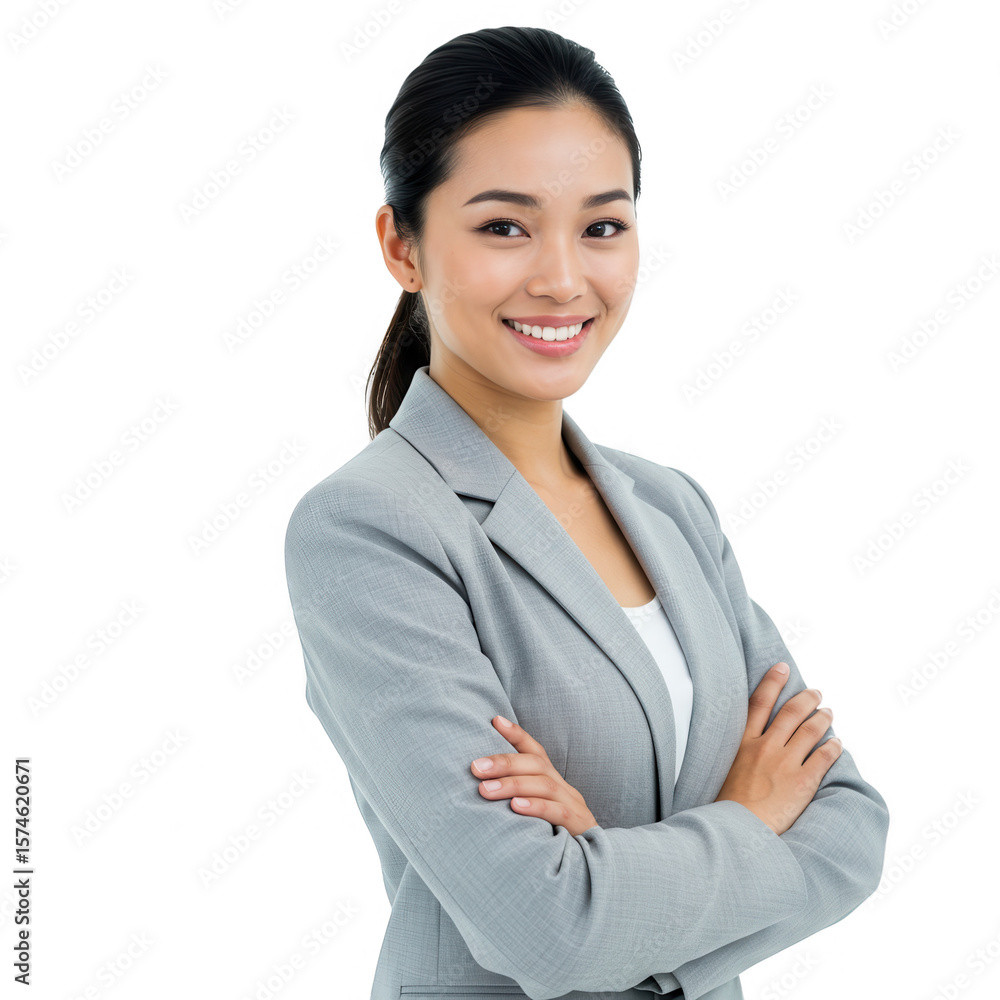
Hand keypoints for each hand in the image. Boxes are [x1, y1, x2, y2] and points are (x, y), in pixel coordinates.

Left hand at [470, 715, 598, 836]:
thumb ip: (517, 796)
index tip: (494, 720)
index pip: (535, 751)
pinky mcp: (578, 826)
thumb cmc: (554, 835)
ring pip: (543, 785)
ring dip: (512, 785)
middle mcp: (563, 787)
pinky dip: (536, 808)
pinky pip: (558, 812)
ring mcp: (573, 805)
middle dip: (503, 763)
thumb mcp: (538, 810)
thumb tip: (480, 785)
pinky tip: (515, 807)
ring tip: (484, 789)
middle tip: (475, 767)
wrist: (593, 864)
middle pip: (535, 764)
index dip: (516, 734)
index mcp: (552, 780)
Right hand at [714, 662, 843, 835]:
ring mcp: (785, 763)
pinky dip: (833, 747)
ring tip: (828, 712)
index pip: (759, 702)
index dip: (773, 681)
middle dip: (806, 698)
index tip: (782, 667)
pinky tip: (838, 743)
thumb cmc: (730, 805)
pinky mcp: (803, 781)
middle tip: (816, 692)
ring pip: (811, 730)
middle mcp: (766, 747)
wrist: (738, 831)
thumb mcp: (727, 769)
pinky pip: (824, 757)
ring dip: (823, 717)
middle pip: (791, 712)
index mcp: (744, 743)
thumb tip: (754, 743)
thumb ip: (741, 753)